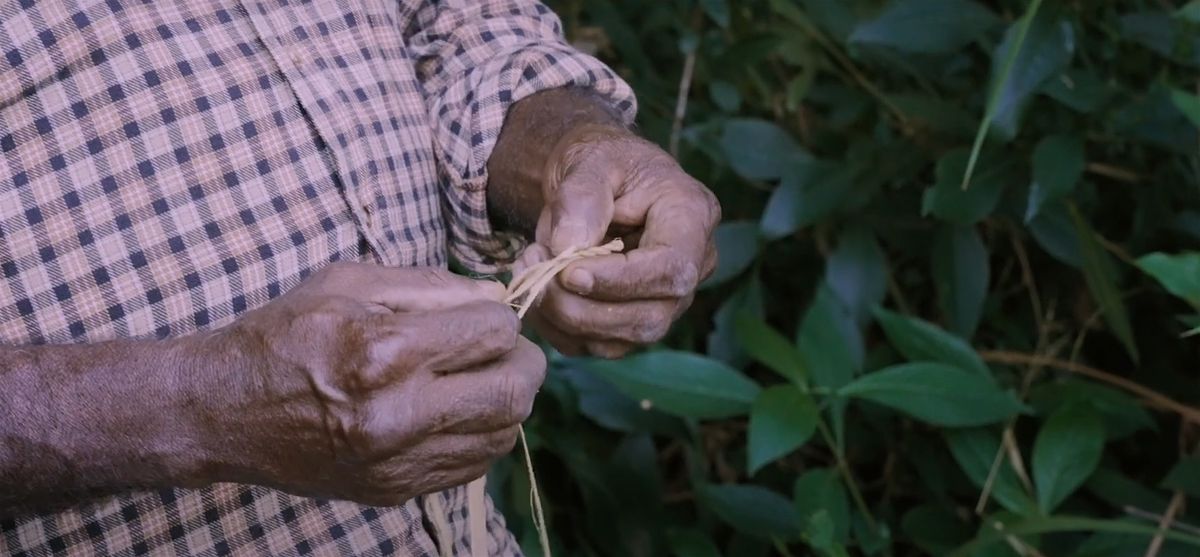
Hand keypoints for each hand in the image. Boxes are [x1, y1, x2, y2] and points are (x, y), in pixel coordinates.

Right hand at [195, 263, 544, 505]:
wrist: (224, 412)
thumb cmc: (284, 335)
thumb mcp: (349, 283)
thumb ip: (431, 285)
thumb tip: (496, 296)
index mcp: (385, 352)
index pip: (495, 333)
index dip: (500, 316)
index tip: (484, 314)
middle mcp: (397, 415)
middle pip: (514, 391)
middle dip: (523, 361)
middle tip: (506, 348)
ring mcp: (397, 462)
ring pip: (504, 435)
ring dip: (507, 401)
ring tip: (480, 378)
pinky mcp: (395, 491)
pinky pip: (474, 465)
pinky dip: (481, 434)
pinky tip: (456, 411)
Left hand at [518, 125, 719, 357]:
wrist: (596, 181)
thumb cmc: (601, 163)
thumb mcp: (589, 162)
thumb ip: (581, 199)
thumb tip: (569, 250)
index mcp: (692, 218)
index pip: (671, 270)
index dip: (619, 281)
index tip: (567, 271)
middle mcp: (692, 268)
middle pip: (649, 316)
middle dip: (582, 306)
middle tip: (533, 266)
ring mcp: (665, 302)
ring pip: (621, 339)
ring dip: (563, 316)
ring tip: (529, 268)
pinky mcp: (632, 323)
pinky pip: (596, 345)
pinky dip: (557, 327)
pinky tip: (537, 288)